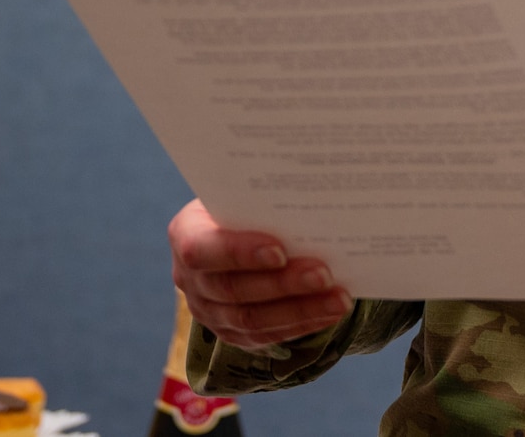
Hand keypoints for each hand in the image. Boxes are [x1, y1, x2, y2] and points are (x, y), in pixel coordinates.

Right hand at [168, 199, 352, 348]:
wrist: (233, 231)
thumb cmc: (244, 203)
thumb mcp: (242, 193)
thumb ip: (264, 197)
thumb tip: (311, 190)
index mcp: (186, 233)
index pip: (202, 249)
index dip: (240, 253)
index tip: (280, 251)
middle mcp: (190, 278)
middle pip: (233, 289)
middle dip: (282, 284)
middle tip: (324, 274)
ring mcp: (208, 311)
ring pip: (252, 319)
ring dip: (300, 309)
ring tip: (338, 298)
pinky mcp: (231, 333)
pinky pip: (267, 335)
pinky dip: (302, 324)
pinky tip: (330, 311)